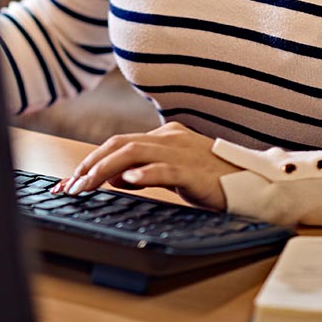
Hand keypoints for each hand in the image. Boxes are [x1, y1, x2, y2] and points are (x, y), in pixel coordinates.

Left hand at [54, 121, 238, 210]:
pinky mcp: (193, 171)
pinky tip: (128, 180)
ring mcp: (181, 152)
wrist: (251, 182)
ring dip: (104, 169)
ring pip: (134, 153)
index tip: (72, 179)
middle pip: (119, 144)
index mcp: (165, 136)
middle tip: (70, 185)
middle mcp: (169, 138)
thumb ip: (145, 171)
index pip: (119, 143)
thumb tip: (114, 176)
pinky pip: (165, 169)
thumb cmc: (212, 180)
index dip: (92, 159)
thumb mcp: (172, 174)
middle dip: (90, 164)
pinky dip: (144, 173)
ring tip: (86, 185)